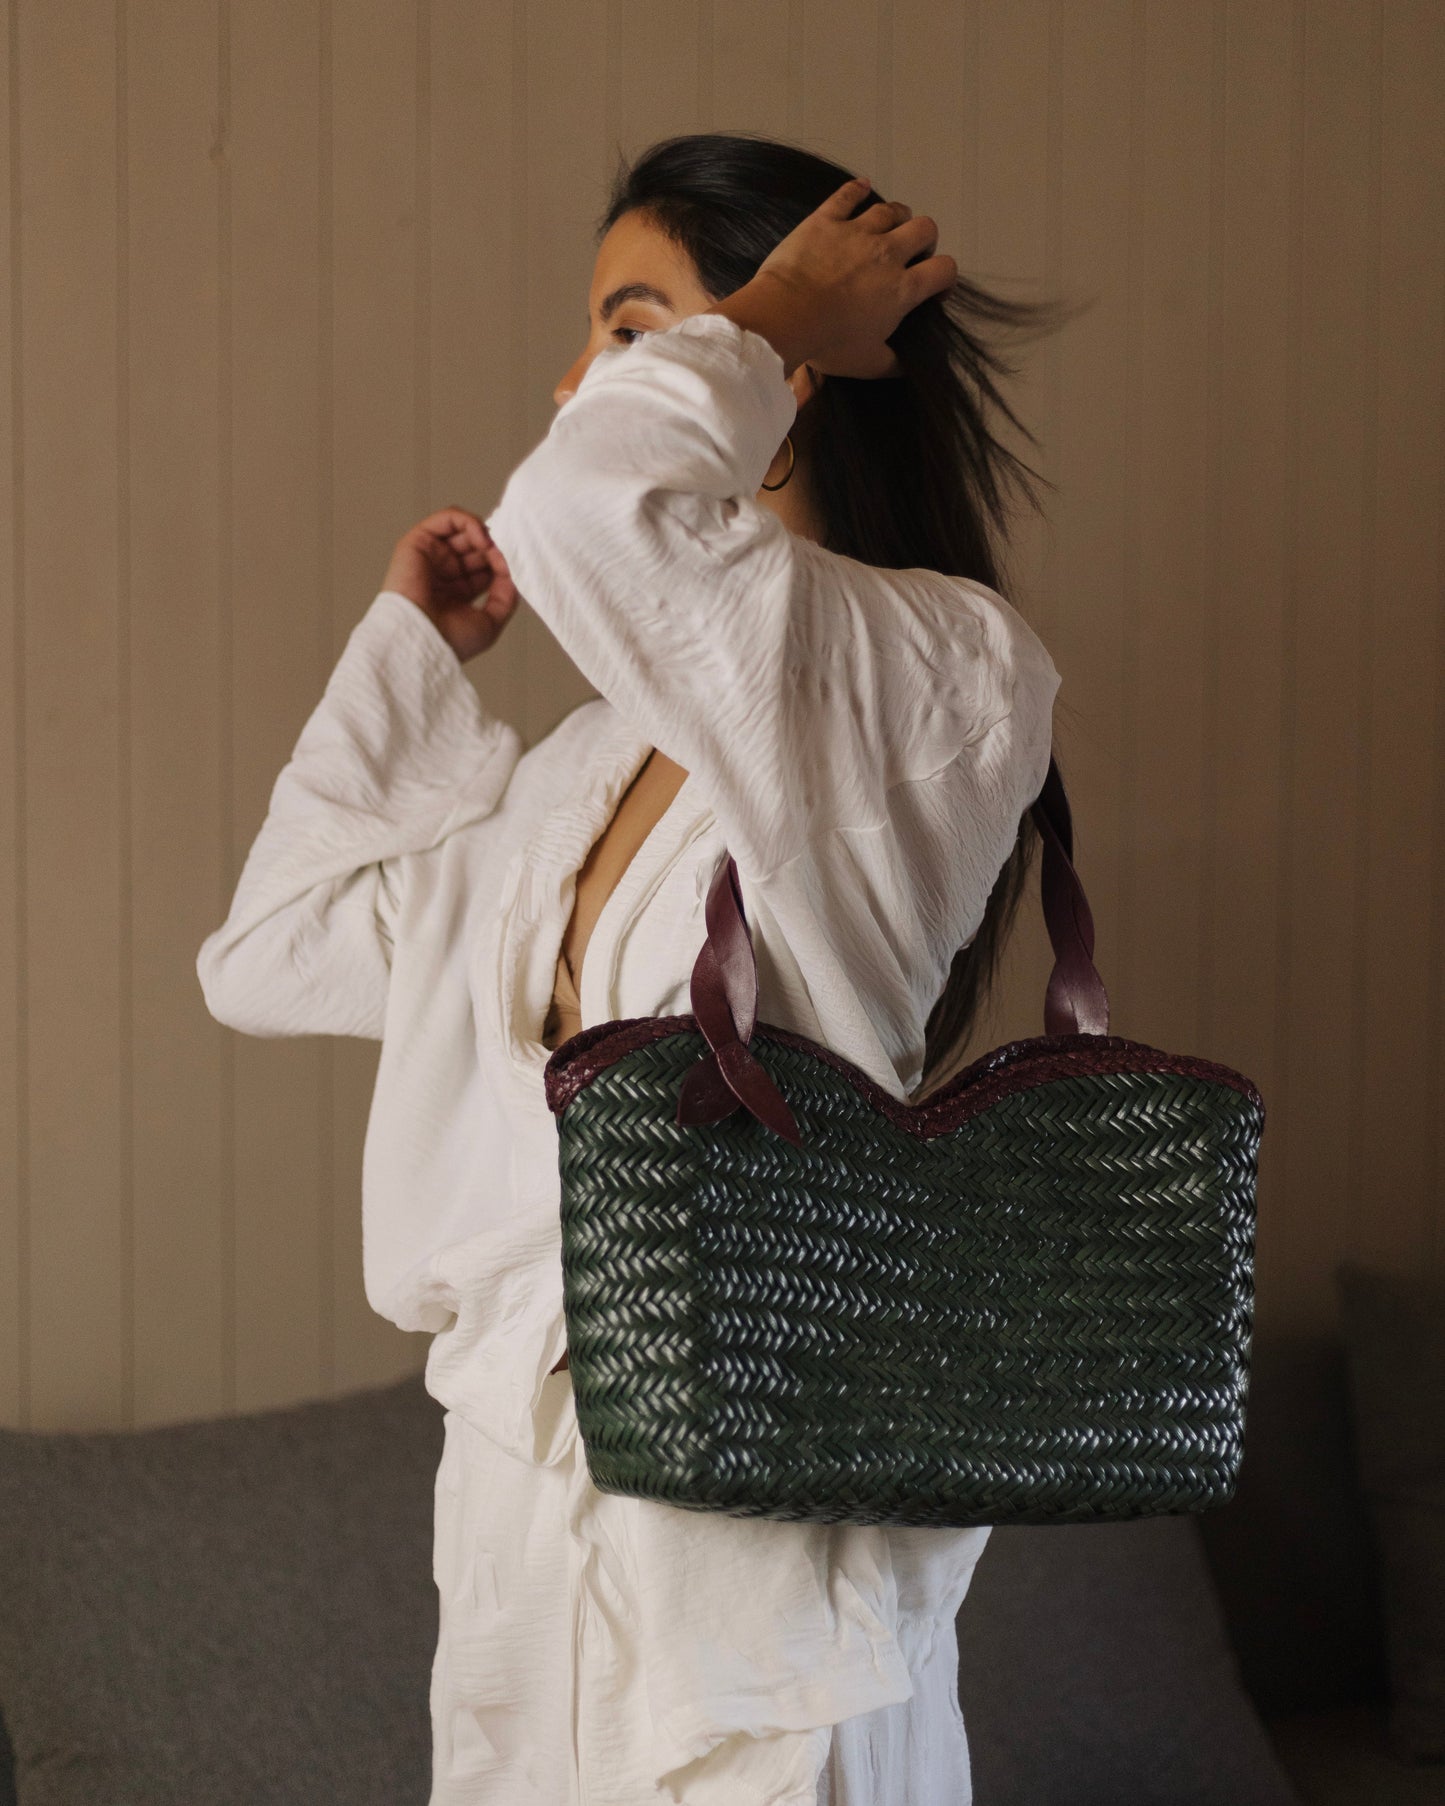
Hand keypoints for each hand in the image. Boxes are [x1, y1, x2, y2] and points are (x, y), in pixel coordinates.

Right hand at [381, 506, 519, 663]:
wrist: (420, 640)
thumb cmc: (449, 640)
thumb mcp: (490, 622)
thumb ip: (505, 596)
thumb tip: (512, 572)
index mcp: (455, 592)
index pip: (484, 567)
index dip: (502, 564)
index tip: (516, 569)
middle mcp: (442, 573)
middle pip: (475, 547)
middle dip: (495, 548)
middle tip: (509, 555)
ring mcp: (430, 556)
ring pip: (462, 530)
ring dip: (485, 534)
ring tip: (494, 548)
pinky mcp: (418, 542)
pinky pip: (447, 518)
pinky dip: (469, 522)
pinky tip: (483, 539)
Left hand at [714, 175, 955, 379]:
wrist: (784, 319)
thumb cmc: (827, 344)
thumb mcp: (868, 364)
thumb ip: (894, 363)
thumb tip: (907, 366)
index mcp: (902, 289)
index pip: (944, 270)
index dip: (945, 277)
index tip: (934, 287)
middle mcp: (887, 253)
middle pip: (925, 229)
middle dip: (925, 240)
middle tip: (911, 255)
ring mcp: (857, 232)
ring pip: (891, 209)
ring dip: (897, 217)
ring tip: (889, 229)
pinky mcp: (826, 220)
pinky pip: (848, 194)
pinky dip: (857, 189)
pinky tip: (862, 187)